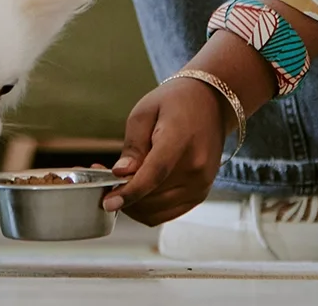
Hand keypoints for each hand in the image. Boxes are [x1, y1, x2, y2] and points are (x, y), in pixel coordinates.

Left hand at [98, 76, 229, 225]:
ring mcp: (201, 184)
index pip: (154, 175)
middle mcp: (196, 167)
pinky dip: (148, 210)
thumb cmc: (177, 103)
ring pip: (157, 211)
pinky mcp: (200, 194)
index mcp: (180, 141)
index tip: (108, 202)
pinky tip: (138, 193)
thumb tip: (121, 173)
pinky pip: (168, 214)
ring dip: (135, 206)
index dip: (129, 192)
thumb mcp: (145, 113)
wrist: (211, 103)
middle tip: (106, 184)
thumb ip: (133, 146)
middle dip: (124, 197)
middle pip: (153, 197)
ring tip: (121, 187)